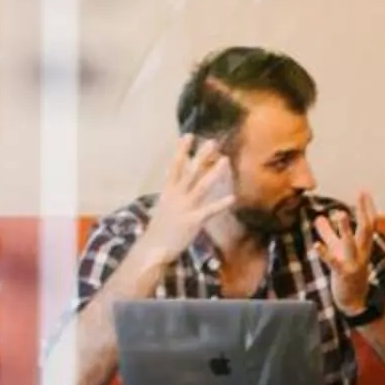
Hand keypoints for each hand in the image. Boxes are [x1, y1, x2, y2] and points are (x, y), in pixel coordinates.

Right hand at [136, 138, 234, 259]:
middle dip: (201, 156)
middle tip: (212, 141)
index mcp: (168, 193)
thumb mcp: (163, 210)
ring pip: (202, 185)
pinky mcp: (193, 220)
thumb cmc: (158, 231)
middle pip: (191, 171)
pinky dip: (221, 204)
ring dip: (214, 173)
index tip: (189, 136)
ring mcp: (186, 207)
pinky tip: (232, 198)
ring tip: (225, 160)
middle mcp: (177, 196)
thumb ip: (172, 200)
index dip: (182, 151)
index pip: (175, 167)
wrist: (152, 249)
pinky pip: (210, 210)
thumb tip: (177, 193)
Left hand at [311, 191, 380, 315]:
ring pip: (351, 242)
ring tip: (340, 213)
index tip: (364, 191)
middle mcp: (361, 252)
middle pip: (366, 228)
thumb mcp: (338, 250)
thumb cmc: (347, 273)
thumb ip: (329, 234)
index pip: (370, 224)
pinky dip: (324, 252)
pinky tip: (316, 245)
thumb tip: (319, 217)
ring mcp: (353, 262)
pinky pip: (333, 261)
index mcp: (363, 246)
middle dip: (364, 210)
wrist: (355, 302)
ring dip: (346, 227)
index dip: (368, 207)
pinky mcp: (342, 273)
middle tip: (361, 193)